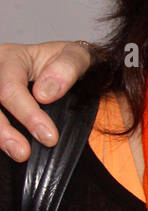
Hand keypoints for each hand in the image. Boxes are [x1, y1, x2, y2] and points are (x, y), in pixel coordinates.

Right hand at [0, 41, 93, 159]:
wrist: (62, 70)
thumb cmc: (66, 63)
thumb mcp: (76, 56)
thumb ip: (67, 68)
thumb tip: (45, 94)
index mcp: (11, 57)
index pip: (10, 86)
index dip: (28, 114)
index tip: (50, 137)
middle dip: (4, 131)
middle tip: (24, 153)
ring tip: (18, 154)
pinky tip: (8, 148)